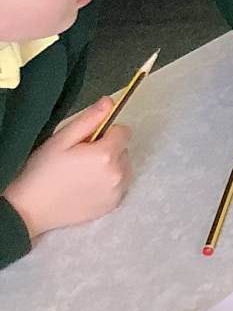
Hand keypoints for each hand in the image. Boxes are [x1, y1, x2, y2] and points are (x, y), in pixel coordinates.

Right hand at [3, 96, 131, 239]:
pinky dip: (109, 183)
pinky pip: (120, 185)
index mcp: (106, 154)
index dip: (105, 133)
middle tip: (81, 159)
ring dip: (110, 166)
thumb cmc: (42, 172)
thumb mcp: (61, 140)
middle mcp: (119, 173)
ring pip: (124, 167)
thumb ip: (89, 119)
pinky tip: (87, 187)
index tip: (87, 142)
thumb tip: (110, 102)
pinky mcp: (114, 205)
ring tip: (83, 174)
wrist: (30, 209)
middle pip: (124, 150)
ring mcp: (118, 191)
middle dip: (107, 149)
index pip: (123, 131)